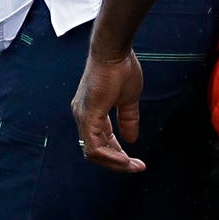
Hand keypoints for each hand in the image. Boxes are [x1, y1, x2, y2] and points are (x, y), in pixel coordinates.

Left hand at [73, 47, 147, 171]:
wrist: (114, 52)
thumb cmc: (120, 69)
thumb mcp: (128, 100)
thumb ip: (128, 119)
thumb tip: (131, 139)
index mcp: (91, 112)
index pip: (101, 141)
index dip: (118, 153)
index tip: (135, 161)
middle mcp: (83, 116)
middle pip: (96, 150)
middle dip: (117, 162)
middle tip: (135, 167)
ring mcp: (83, 116)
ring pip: (93, 152)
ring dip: (114, 162)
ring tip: (132, 166)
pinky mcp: (87, 116)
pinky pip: (94, 146)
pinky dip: (110, 156)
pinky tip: (124, 160)